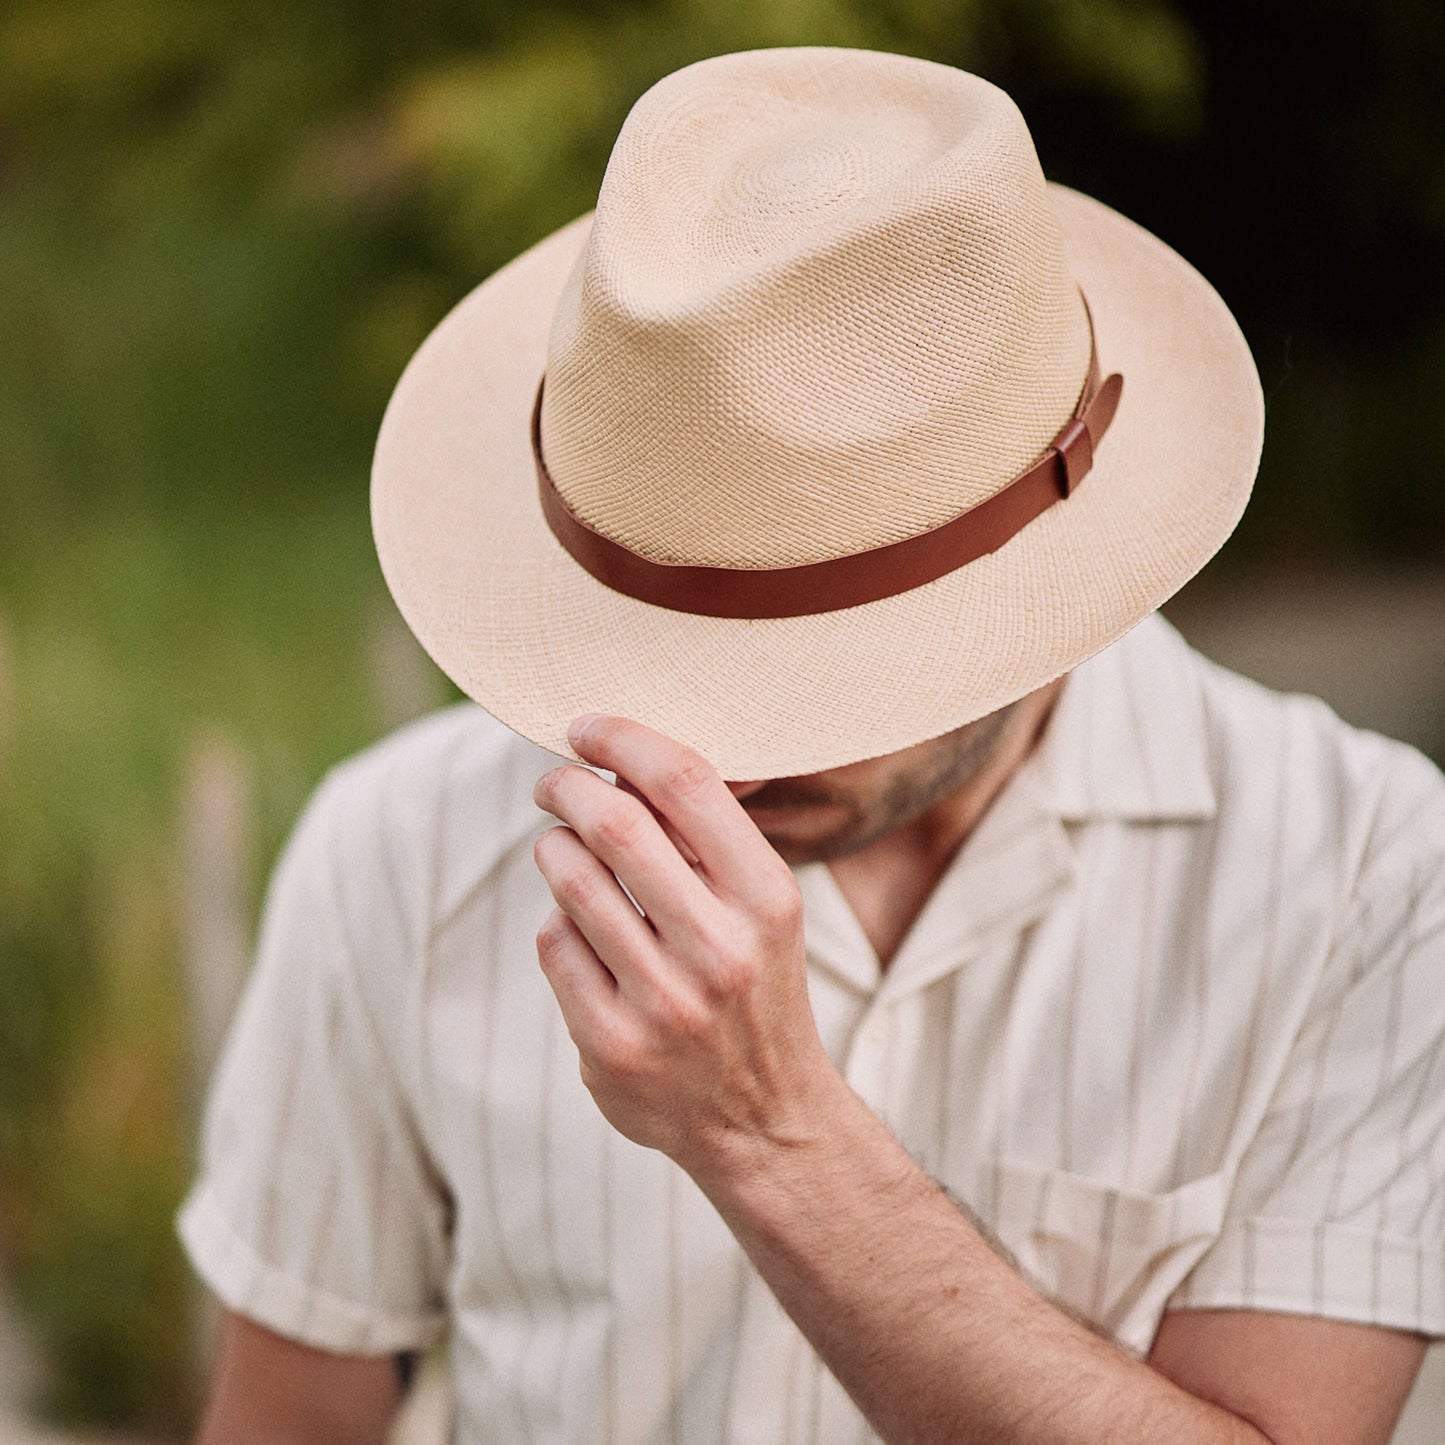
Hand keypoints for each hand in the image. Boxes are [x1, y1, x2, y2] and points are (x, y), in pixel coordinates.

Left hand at [532, 714, 839, 1181]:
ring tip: (561, 847)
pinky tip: (580, 930)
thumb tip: (629, 754)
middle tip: (553, 782)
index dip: (624, 739)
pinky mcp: (612, 1047)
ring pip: (570, 881)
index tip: (586, 726)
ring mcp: (664, 1004)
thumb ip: (709, 839)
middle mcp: (721, 950)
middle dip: (566, 786)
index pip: (686, 783)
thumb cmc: (755, 985)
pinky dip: (558, 921)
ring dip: (554, 847)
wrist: (765, 1118)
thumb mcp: (764, 909)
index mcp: (768, 898)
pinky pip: (554, 944)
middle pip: (614, 822)